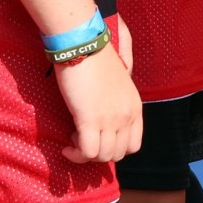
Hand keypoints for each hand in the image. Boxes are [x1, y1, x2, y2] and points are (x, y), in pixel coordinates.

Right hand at [54, 41, 143, 164]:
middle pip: (117, 154)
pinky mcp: (90, 119)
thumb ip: (119, 101)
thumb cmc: (96, 59)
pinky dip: (76, 153)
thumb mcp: (118, 82)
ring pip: (102, 157)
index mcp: (135, 106)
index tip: (99, 140)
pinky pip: (87, 152)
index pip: (133, 145)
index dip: (114, 148)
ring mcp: (110, 119)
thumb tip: (109, 114)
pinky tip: (67, 145)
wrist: (83, 45)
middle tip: (83, 139)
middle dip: (99, 153)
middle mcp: (127, 115)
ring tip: (74, 139)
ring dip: (86, 154)